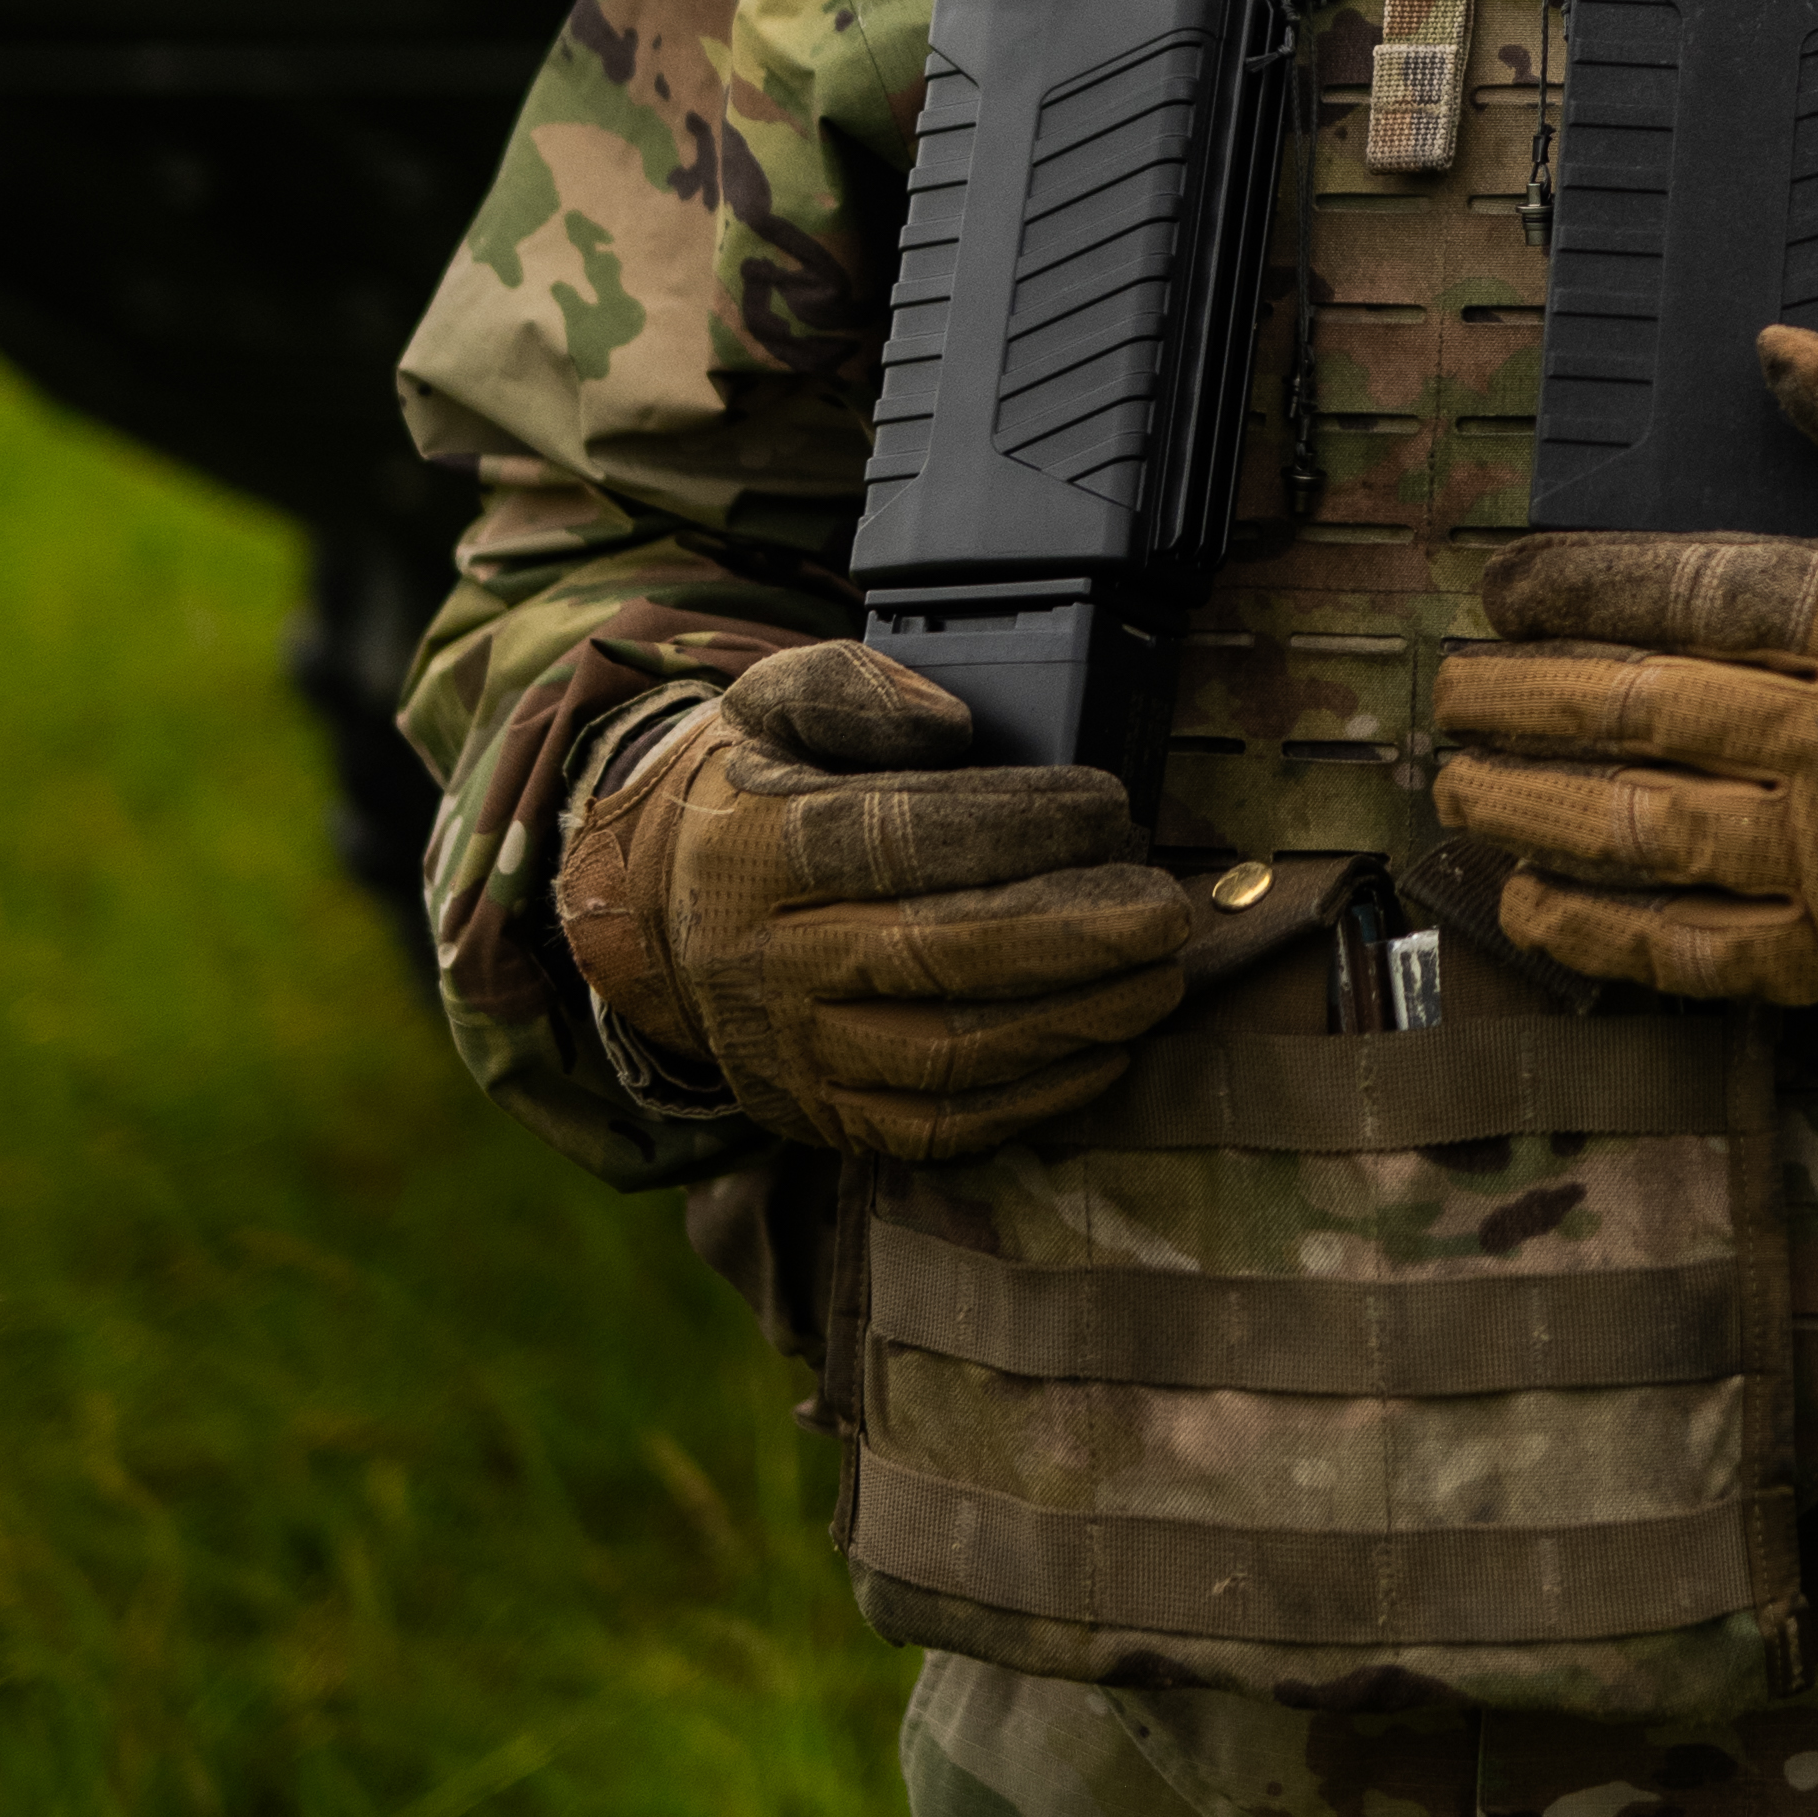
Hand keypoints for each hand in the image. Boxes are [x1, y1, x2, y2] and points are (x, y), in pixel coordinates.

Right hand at [557, 637, 1199, 1157]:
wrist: (652, 916)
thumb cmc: (750, 795)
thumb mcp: (769, 706)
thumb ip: (850, 688)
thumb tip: (952, 724)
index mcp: (755, 850)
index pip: (897, 837)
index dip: (1016, 824)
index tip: (1108, 807)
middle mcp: (765, 961)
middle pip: (934, 954)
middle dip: (1071, 935)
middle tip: (1165, 910)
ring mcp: (792, 1053)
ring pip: (946, 1054)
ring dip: (1071, 1020)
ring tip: (1160, 978)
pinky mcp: (820, 1118)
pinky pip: (937, 1128)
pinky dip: (1034, 1099)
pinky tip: (1107, 1051)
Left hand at [1432, 329, 1817, 1005]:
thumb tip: (1774, 346)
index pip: (1685, 591)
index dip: (1574, 589)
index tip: (1503, 587)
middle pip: (1639, 712)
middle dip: (1520, 701)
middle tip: (1448, 690)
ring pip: (1647, 832)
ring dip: (1532, 812)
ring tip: (1456, 788)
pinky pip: (1703, 950)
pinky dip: (1607, 938)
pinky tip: (1535, 910)